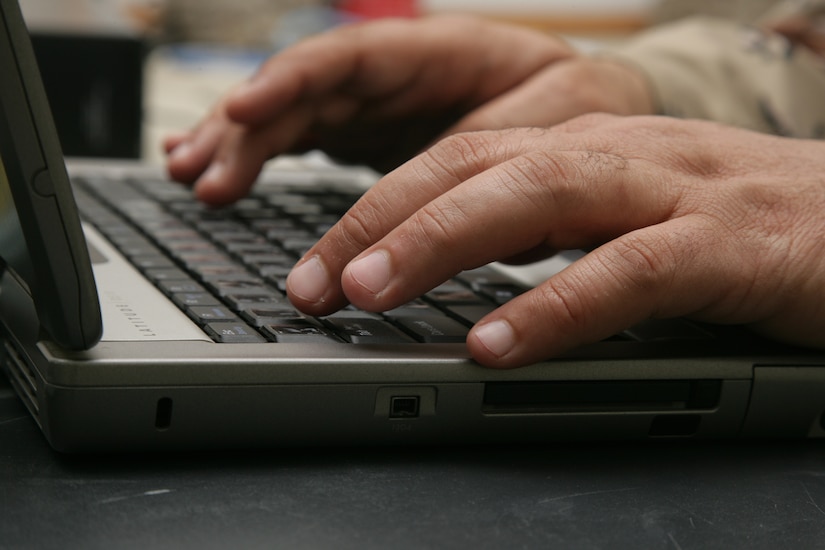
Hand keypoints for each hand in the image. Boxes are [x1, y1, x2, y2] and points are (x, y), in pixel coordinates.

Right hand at [165, 15, 652, 204]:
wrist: (592, 113)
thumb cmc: (579, 101)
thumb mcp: (556, 112)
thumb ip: (490, 142)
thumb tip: (426, 182)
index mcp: (434, 51)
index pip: (346, 58)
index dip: (289, 81)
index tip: (243, 110)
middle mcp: (394, 76)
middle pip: (302, 90)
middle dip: (246, 128)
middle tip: (200, 174)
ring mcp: (378, 107)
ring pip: (293, 118)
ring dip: (239, 146)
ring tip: (191, 176)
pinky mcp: (373, 139)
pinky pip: (306, 144)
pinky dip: (264, 162)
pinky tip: (225, 180)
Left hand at [285, 114, 824, 367]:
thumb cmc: (727, 226)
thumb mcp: (613, 217)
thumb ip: (540, 232)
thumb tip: (455, 266)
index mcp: (578, 149)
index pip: (453, 162)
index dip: (373, 210)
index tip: (313, 267)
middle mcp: (611, 155)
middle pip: (474, 167)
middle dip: (380, 221)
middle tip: (310, 282)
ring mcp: (670, 192)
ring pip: (537, 196)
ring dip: (443, 244)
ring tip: (370, 293)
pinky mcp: (727, 245)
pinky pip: (629, 272)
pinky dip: (556, 307)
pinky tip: (496, 343)